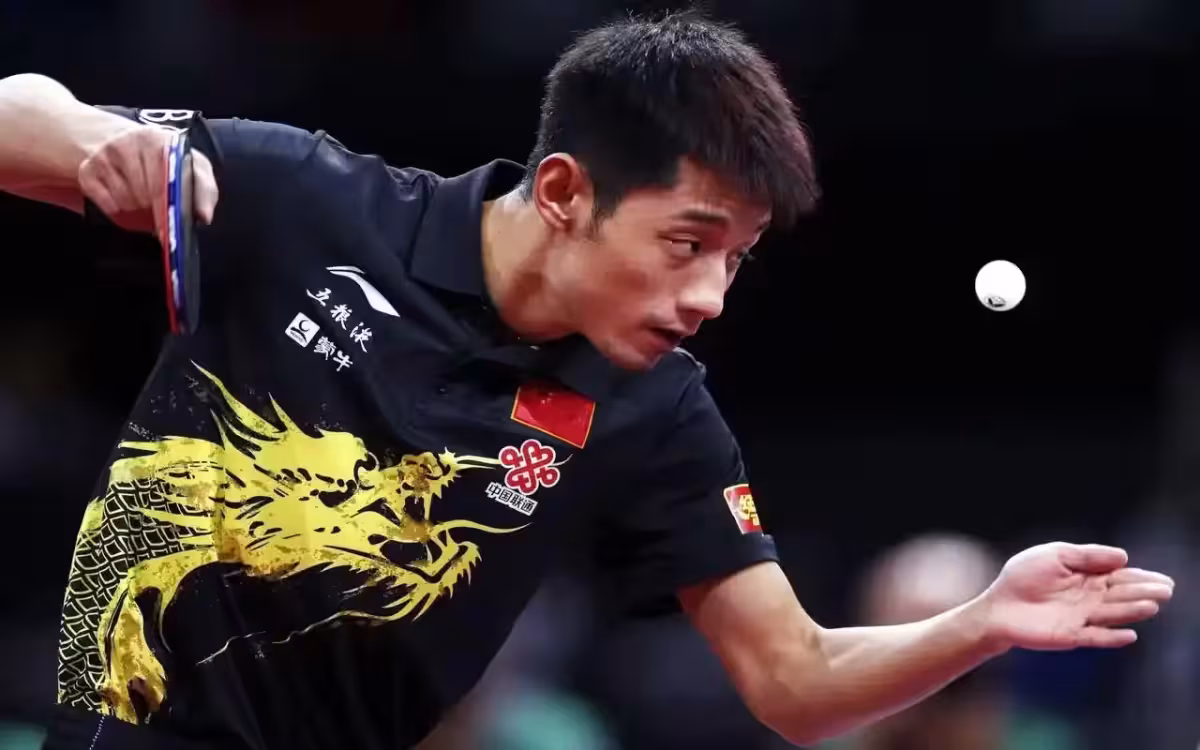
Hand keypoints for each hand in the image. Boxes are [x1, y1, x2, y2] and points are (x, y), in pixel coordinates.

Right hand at [78, 125, 218, 234]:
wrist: (126, 143)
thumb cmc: (166, 162)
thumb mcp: (193, 168)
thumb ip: (204, 191)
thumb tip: (204, 215)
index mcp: (163, 141)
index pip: (167, 180)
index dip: (170, 208)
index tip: (172, 228)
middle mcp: (133, 142)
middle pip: (145, 194)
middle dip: (154, 210)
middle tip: (158, 213)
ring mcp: (107, 153)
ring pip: (125, 200)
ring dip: (135, 208)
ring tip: (141, 200)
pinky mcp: (88, 168)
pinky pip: (104, 202)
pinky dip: (115, 208)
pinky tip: (122, 199)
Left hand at [977, 542, 1173, 650]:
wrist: (998, 605)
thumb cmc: (1023, 577)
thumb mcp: (1054, 555)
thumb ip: (1087, 556)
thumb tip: (1124, 557)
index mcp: (1087, 578)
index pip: (1119, 577)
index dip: (1142, 578)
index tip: (1163, 580)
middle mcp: (1089, 598)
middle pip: (1121, 594)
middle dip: (1143, 592)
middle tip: (1166, 591)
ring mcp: (1082, 617)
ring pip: (1112, 613)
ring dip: (1132, 610)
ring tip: (1151, 606)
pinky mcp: (1071, 635)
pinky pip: (1096, 636)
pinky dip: (1112, 637)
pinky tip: (1130, 635)